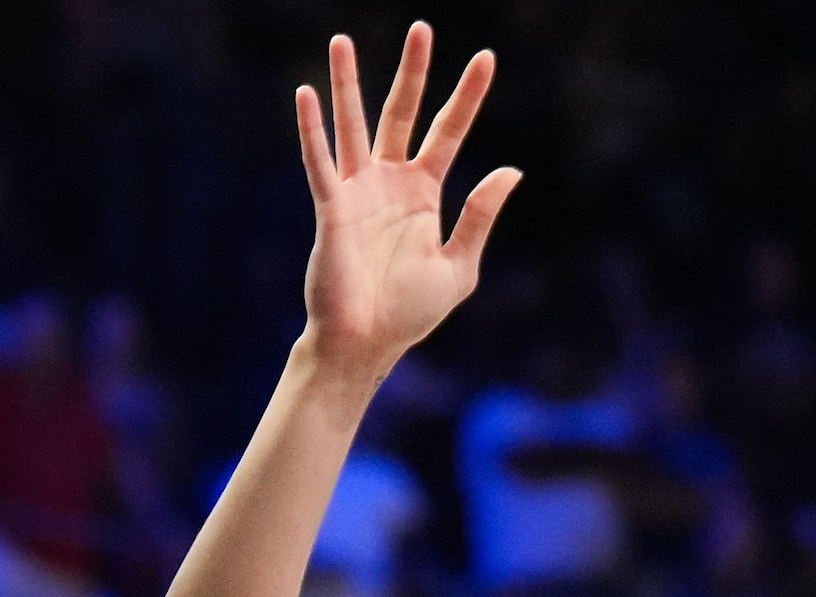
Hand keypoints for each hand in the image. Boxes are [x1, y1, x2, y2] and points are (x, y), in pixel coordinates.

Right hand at [297, 24, 520, 382]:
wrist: (365, 345)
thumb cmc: (409, 313)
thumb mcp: (459, 267)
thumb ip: (479, 216)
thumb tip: (510, 170)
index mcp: (423, 193)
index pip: (448, 131)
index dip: (467, 96)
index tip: (486, 58)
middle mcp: (389, 182)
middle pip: (401, 113)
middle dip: (412, 72)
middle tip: (421, 28)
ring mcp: (358, 192)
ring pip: (353, 125)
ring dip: (347, 84)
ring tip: (341, 40)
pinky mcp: (331, 208)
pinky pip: (321, 161)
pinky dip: (312, 129)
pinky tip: (306, 94)